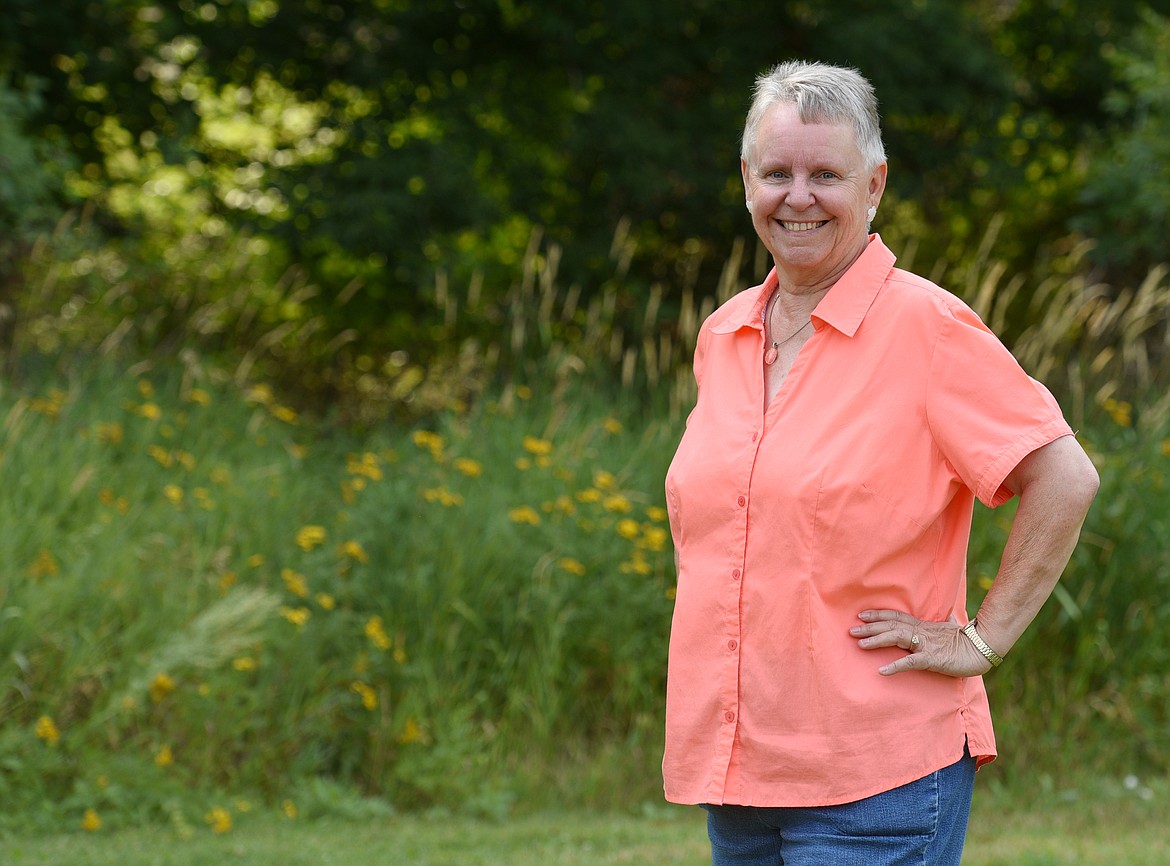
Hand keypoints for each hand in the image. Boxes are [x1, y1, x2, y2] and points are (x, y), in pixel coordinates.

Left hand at [850, 609, 992, 676]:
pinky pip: (911, 662)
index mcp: (923, 625)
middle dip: (870, 627)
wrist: (982, 649)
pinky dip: (895, 665)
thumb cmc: (967, 640)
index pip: (896, 616)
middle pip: (891, 625)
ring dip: (877, 640)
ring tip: (860, 644)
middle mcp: (921, 632)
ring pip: (897, 638)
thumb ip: (945, 620)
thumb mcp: (952, 627)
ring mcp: (926, 645)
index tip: (862, 614)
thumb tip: (948, 613)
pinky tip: (882, 670)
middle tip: (851, 629)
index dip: (879, 614)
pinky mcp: (932, 659)